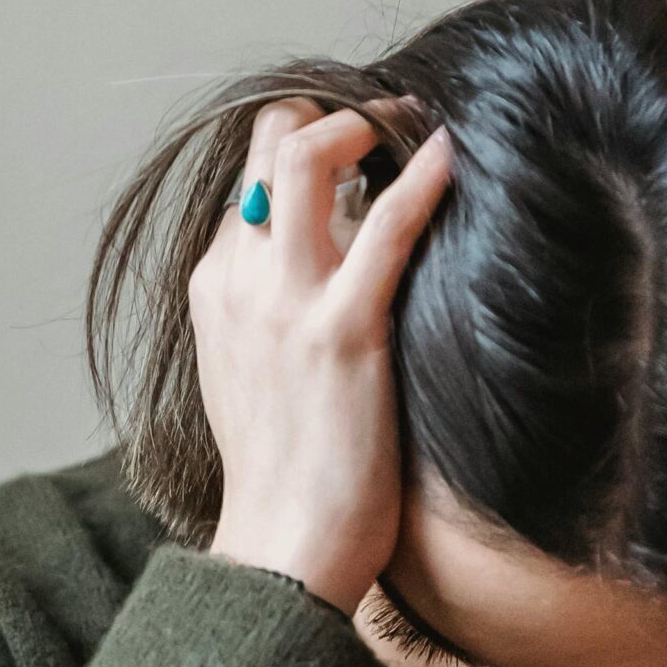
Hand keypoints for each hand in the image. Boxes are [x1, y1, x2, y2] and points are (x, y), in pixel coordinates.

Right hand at [193, 95, 454, 613]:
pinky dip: (422, 176)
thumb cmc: (285, 480)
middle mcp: (239, 281)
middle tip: (386, 120)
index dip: (302, 145)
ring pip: (309, 156)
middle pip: (268, 143)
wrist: (283, 552)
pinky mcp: (341, 331)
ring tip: (414, 123)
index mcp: (214, 291)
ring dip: (367, 124)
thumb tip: (326, 279)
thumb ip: (273, 318)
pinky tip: (452, 153)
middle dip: (328, 114)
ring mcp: (285, 302)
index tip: (355, 147)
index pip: (249, 179)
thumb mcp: (255, 379)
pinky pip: (386, 225)